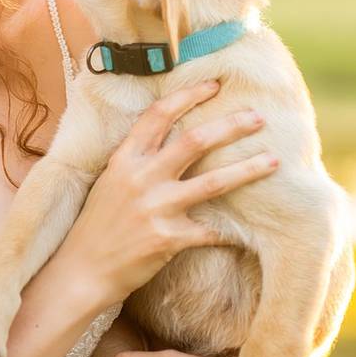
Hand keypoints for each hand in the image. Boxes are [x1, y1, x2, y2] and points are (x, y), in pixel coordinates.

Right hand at [54, 80, 276, 309]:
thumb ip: (137, 162)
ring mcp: (155, 209)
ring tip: (274, 161)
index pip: (159, 116)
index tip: (214, 85)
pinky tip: (249, 230)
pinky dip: (230, 231)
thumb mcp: (109, 184)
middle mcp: (141, 179)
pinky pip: (211, 231)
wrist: (82, 270)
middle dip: (232, 125)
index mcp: (125, 161)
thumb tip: (170, 142)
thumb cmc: (96, 227)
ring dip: (248, 169)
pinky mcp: (168, 239)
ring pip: (214, 182)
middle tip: (258, 117)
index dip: (188, 96)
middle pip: (195, 141)